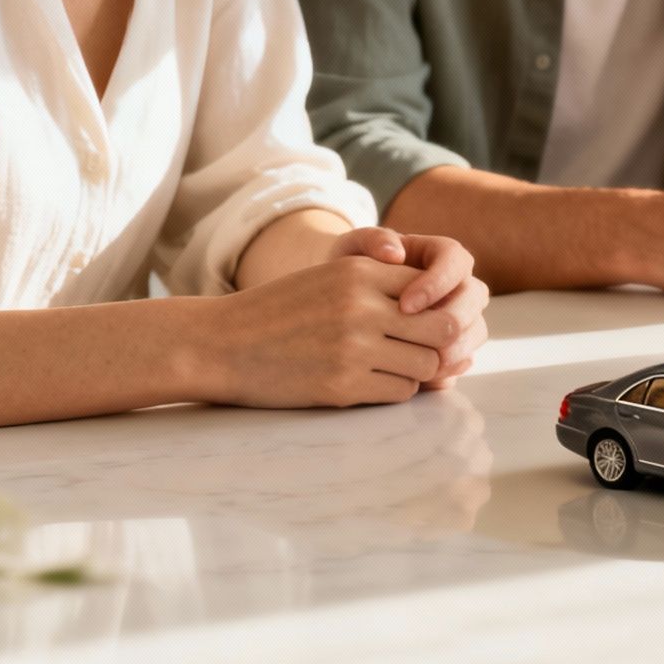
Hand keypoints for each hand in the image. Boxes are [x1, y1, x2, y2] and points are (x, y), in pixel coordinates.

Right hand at [201, 255, 481, 407]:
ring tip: (391, 367)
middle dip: (440, 343)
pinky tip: (370, 383)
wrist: (219, 344)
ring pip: (427, 364)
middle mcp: (362, 306)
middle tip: (420, 350)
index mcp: (360, 272)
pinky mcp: (342, 385)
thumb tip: (445, 312)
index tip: (422, 325)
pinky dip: (394, 390)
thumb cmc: (280, 312)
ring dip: (417, 370)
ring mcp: (353, 347)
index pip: (434, 291)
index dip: (436, 310)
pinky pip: (400, 392)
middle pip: (444, 328)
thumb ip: (382, 286)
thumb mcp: (330, 279)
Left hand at [330, 227, 489, 387]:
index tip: (404, 305)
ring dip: (456, 349)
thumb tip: (395, 251)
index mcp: (442, 256)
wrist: (342, 307)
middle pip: (475, 298)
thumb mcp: (352, 250)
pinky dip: (450, 370)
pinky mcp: (453, 346)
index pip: (456, 262)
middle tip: (417, 340)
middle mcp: (459, 285)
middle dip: (452, 320)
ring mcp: (460, 316)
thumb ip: (371, 240)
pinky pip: (465, 358)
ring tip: (424, 364)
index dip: (438, 283)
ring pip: (476, 330)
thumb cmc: (350, 273)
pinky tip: (426, 378)